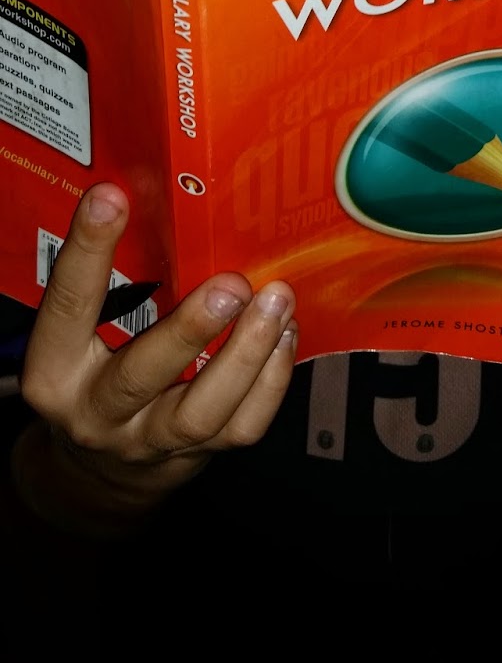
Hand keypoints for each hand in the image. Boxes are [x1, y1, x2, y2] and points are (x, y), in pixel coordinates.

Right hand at [18, 182, 296, 514]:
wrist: (102, 467)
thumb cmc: (93, 372)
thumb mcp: (79, 334)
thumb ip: (106, 284)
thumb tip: (152, 196)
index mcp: (55, 369)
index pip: (67, 306)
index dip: (88, 251)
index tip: (111, 196)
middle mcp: (97, 412)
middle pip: (141, 376)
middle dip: (191, 328)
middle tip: (233, 282)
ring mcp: (148, 441)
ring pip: (202, 412)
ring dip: (247, 353)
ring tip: (276, 299)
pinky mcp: (195, 457)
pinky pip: (241, 427)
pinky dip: (271, 380)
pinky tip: (285, 333)